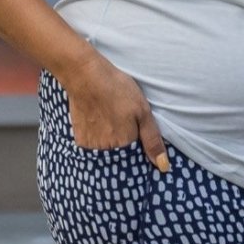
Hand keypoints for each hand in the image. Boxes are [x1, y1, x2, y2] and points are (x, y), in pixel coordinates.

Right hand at [58, 54, 169, 172]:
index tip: (136, 136)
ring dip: (110, 144)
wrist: (85, 76)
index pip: (136, 160)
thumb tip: (163, 167)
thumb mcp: (143, 111)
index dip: (138, 149)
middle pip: (121, 158)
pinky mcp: (80, 140)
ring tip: (110, 122)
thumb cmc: (117, 89)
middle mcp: (108, 150)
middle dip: (124, 148)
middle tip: (120, 124)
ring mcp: (92, 147)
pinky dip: (97, 139)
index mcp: (126, 144)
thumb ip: (152, 140)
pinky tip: (99, 122)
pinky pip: (92, 147)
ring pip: (106, 153)